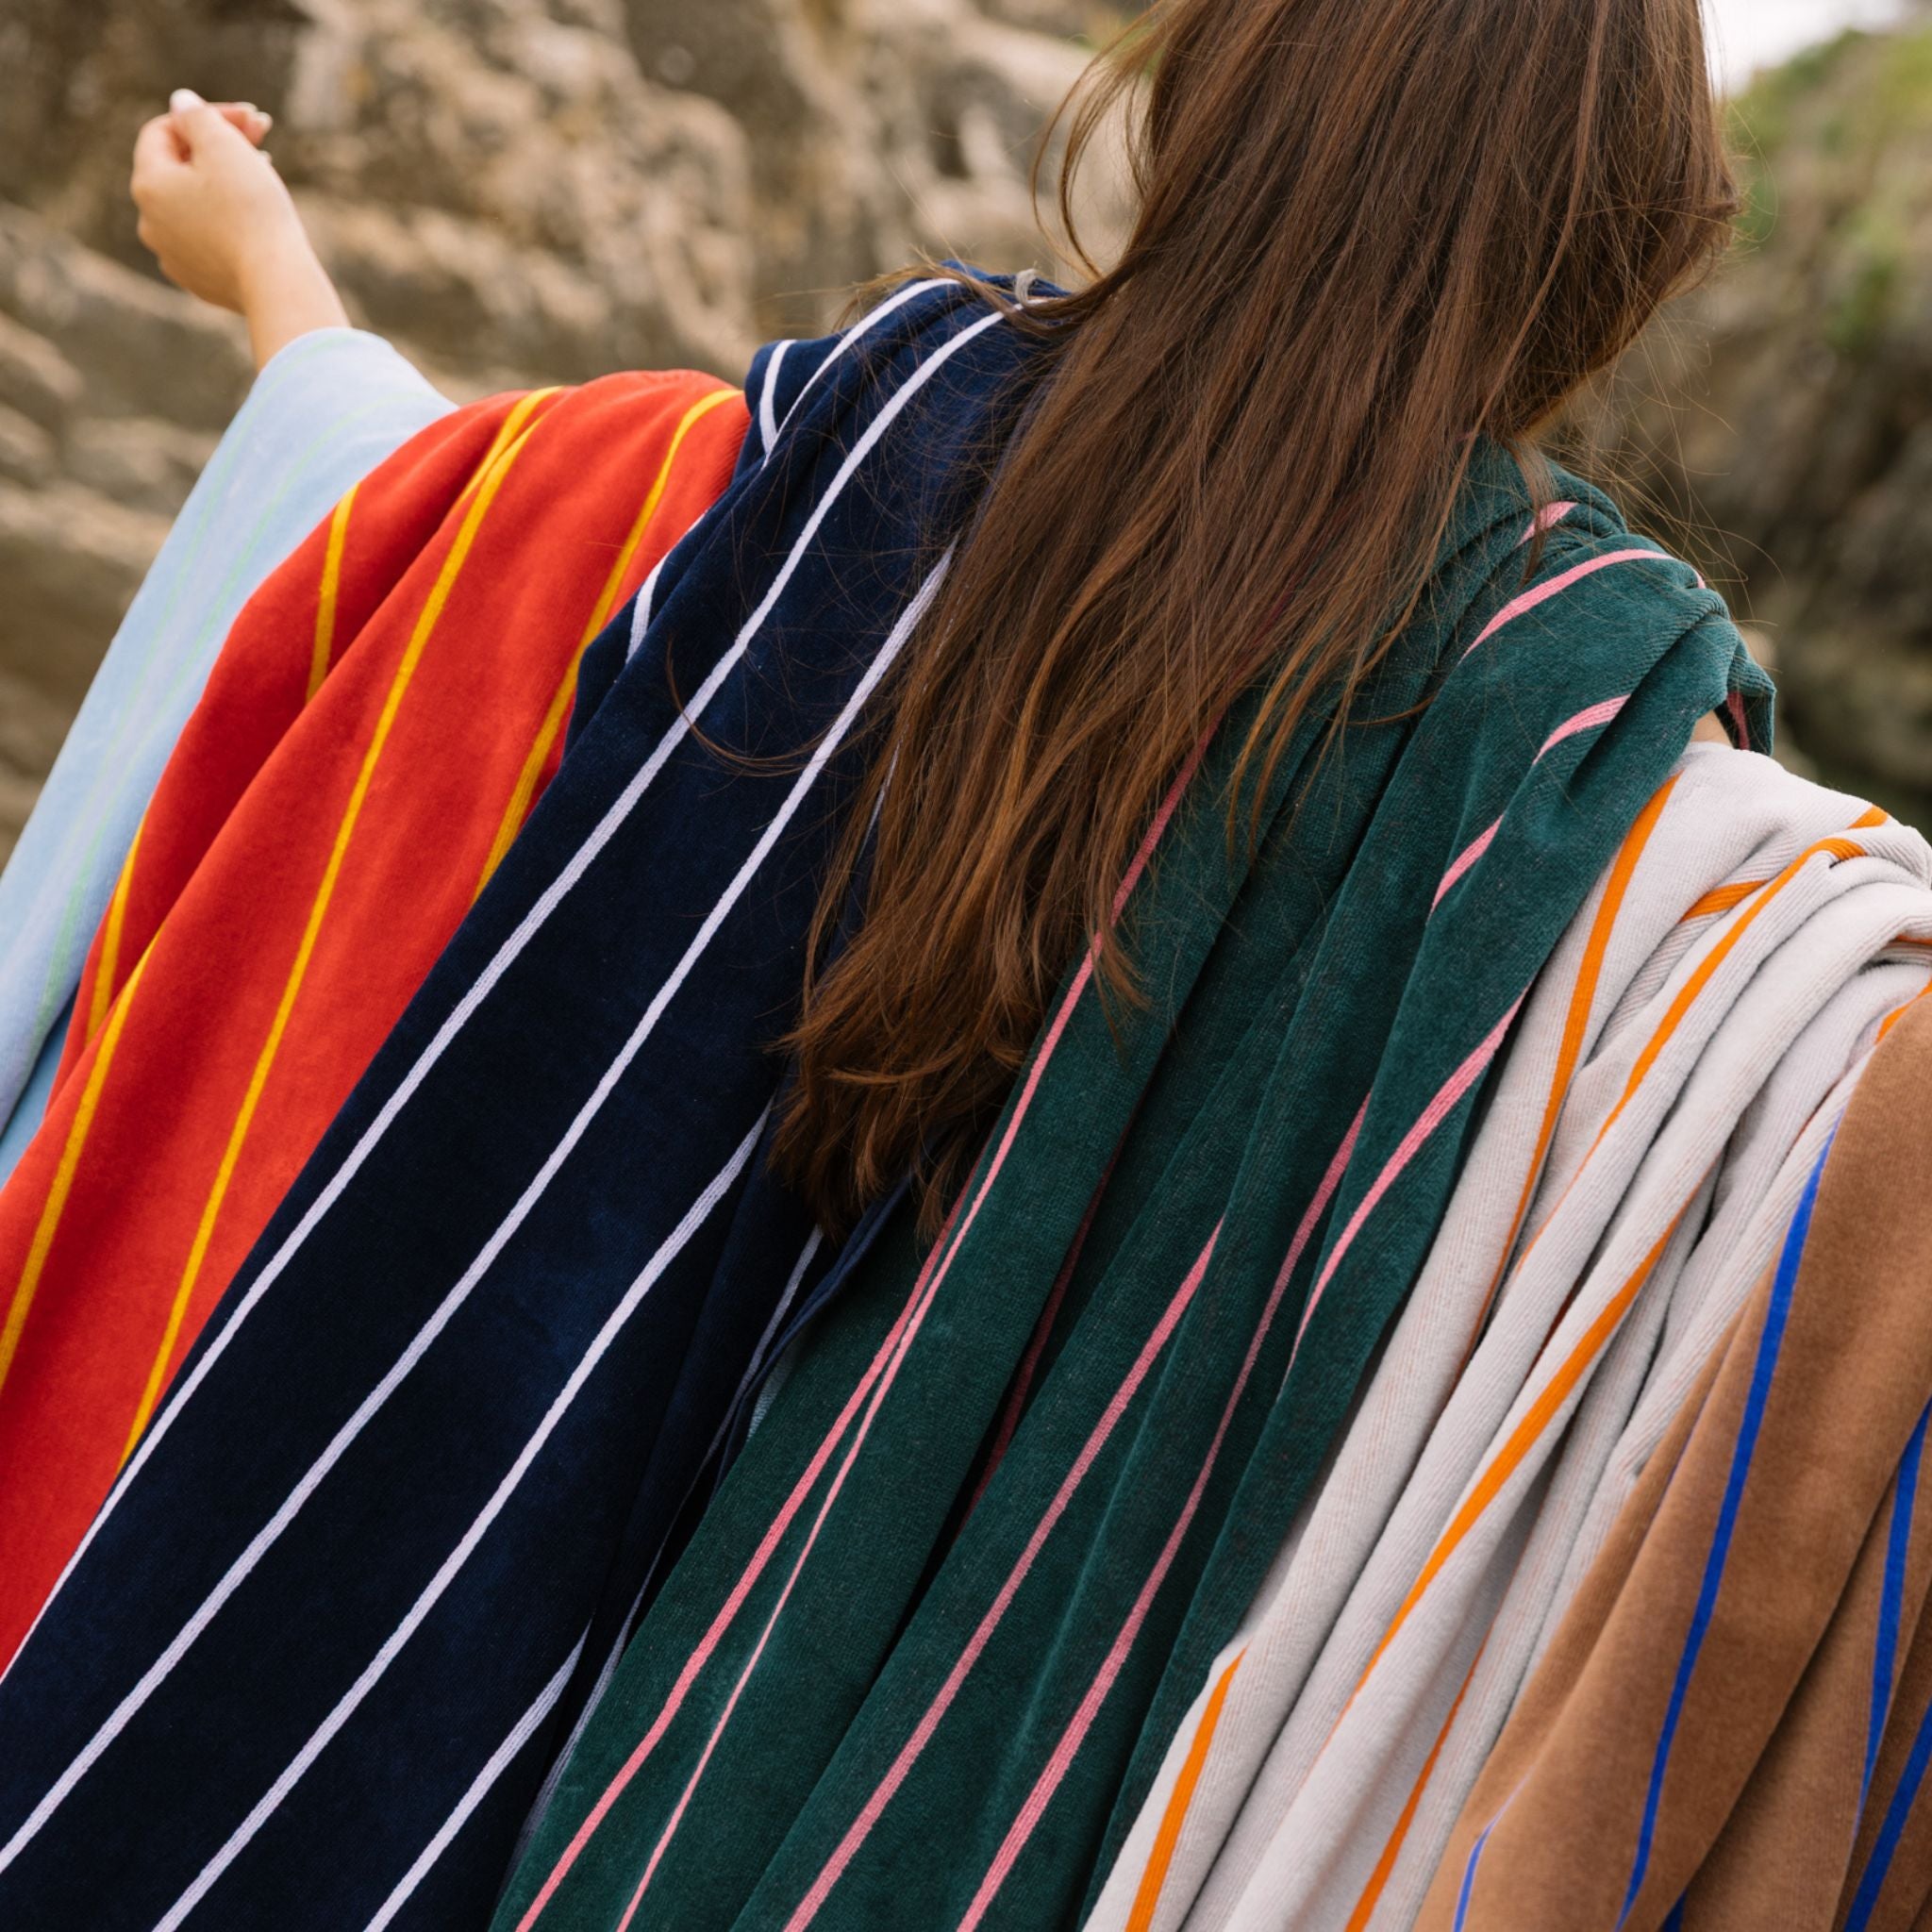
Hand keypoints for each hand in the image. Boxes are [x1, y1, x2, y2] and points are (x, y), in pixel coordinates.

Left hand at [131, 89, 348, 368]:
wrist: (276, 284)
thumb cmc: (251, 211)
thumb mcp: (223, 146)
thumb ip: (196, 116)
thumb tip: (180, 104)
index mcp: (148, 185)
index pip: (163, 132)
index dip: (204, 116)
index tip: (247, 116)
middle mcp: (150, 223)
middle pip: (178, 168)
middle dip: (218, 147)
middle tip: (262, 135)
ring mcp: (173, 256)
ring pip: (194, 204)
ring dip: (224, 182)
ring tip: (265, 174)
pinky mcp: (199, 281)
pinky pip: (208, 239)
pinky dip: (227, 221)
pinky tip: (256, 219)